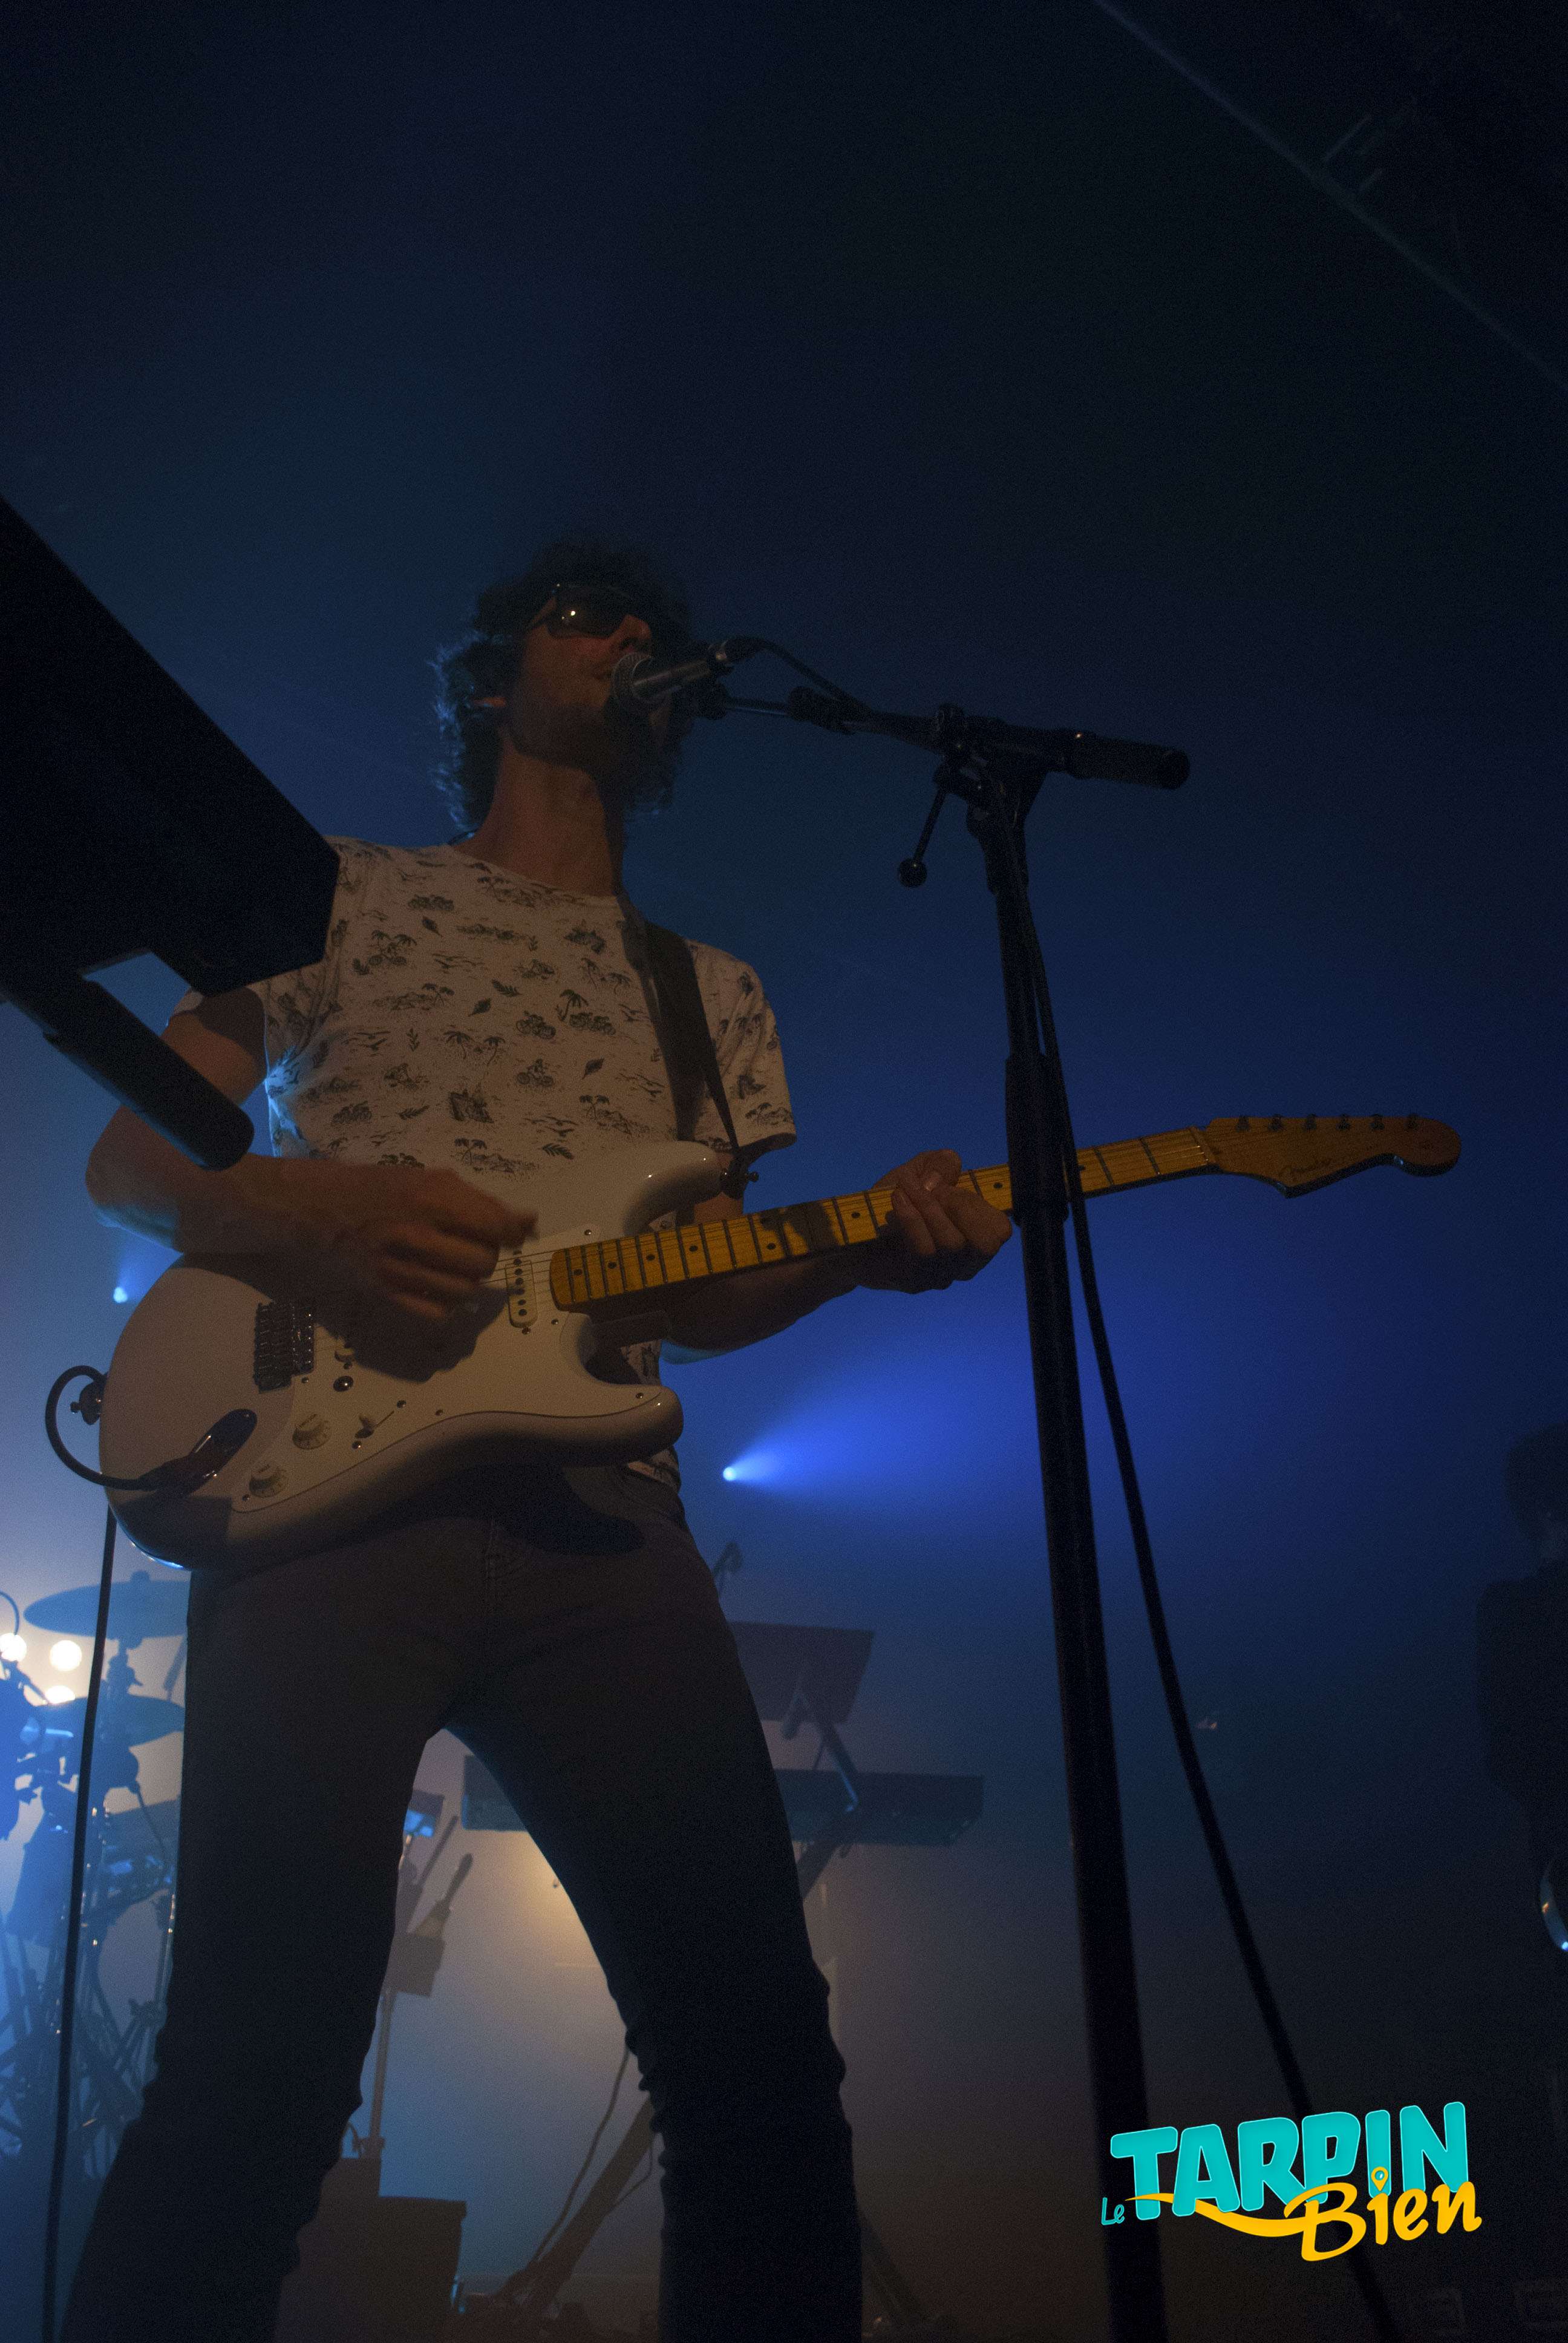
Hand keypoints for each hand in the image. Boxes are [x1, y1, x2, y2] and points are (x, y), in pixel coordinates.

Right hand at [275, 1160, 534, 1326]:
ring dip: (468, 1280)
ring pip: (464, 1291)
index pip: (495, 1226)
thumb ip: (480, 1201)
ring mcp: (398, 1267)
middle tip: (470, 1244)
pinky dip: (447, 1304)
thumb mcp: (429, 1179)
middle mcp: (415, 1234)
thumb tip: (529, 1223)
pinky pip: (437, 1313)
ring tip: (452, 1263)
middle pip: (483, 1263)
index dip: (513, 1233)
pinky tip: (438, 1285)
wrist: (320, 1208)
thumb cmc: (381, 1188)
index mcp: (430, 1198)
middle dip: (486, 1255)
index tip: (514, 1232)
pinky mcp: (385, 1293)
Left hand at [853, 1149, 1012, 1293]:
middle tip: (931, 1188)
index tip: (950, 1188)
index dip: (979, 1205)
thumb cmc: (890, 1207)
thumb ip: (939, 1164)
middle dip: (961, 1206)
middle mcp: (960, 1264)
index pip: (1000, 1231)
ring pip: (952, 1243)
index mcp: (971, 1240)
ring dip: (928, 1206)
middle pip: (985, 1243)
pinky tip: (896, 1199)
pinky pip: (923, 1250)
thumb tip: (950, 1165)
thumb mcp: (916, 1175)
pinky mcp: (913, 1280)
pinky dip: (911, 1217)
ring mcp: (937, 1276)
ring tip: (904, 1188)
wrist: (848, 1237)